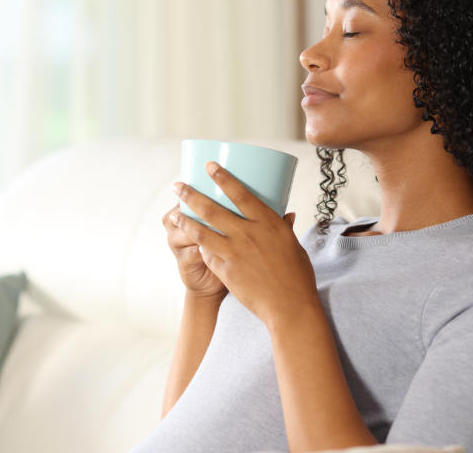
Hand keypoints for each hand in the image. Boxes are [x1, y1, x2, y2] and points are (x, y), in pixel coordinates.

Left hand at [168, 161, 317, 329]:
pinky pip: (208, 255)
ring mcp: (234, 253)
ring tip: (174, 213)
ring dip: (185, 220)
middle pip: (212, 209)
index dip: (223, 177)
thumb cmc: (297, 275)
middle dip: (191, 195)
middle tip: (177, 185)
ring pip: (202, 232)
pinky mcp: (226, 271)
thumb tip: (287, 214)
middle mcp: (248, 234)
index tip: (209, 166)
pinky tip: (193, 243)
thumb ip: (284, 227)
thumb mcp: (294, 244)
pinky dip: (201, 248)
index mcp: (268, 223)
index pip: (241, 193)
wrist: (290, 307)